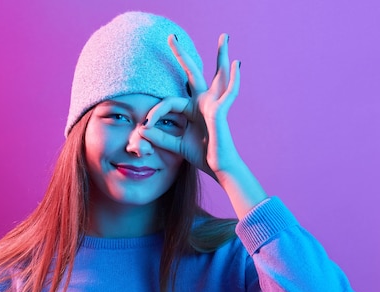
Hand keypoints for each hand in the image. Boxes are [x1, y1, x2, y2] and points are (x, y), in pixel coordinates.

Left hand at [138, 33, 241, 179]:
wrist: (218, 167)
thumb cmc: (201, 155)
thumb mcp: (176, 144)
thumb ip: (160, 137)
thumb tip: (141, 130)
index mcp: (191, 108)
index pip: (168, 102)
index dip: (155, 112)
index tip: (145, 126)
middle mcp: (202, 102)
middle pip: (191, 73)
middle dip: (181, 55)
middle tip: (171, 36)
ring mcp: (213, 104)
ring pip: (217, 75)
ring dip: (221, 56)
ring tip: (225, 38)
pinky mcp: (221, 111)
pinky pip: (228, 93)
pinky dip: (234, 79)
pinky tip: (238, 64)